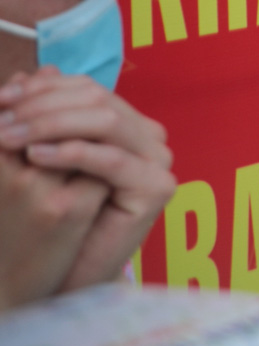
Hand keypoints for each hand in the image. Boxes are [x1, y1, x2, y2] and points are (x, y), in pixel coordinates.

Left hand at [0, 71, 175, 290]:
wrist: (65, 273)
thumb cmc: (47, 221)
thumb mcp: (36, 157)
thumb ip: (37, 118)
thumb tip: (28, 72)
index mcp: (124, 123)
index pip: (86, 87)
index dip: (41, 89)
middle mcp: (147, 135)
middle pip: (97, 98)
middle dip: (41, 105)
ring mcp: (157, 159)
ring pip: (105, 121)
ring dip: (50, 123)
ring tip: (8, 137)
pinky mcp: (157, 188)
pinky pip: (111, 160)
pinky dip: (71, 152)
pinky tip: (36, 155)